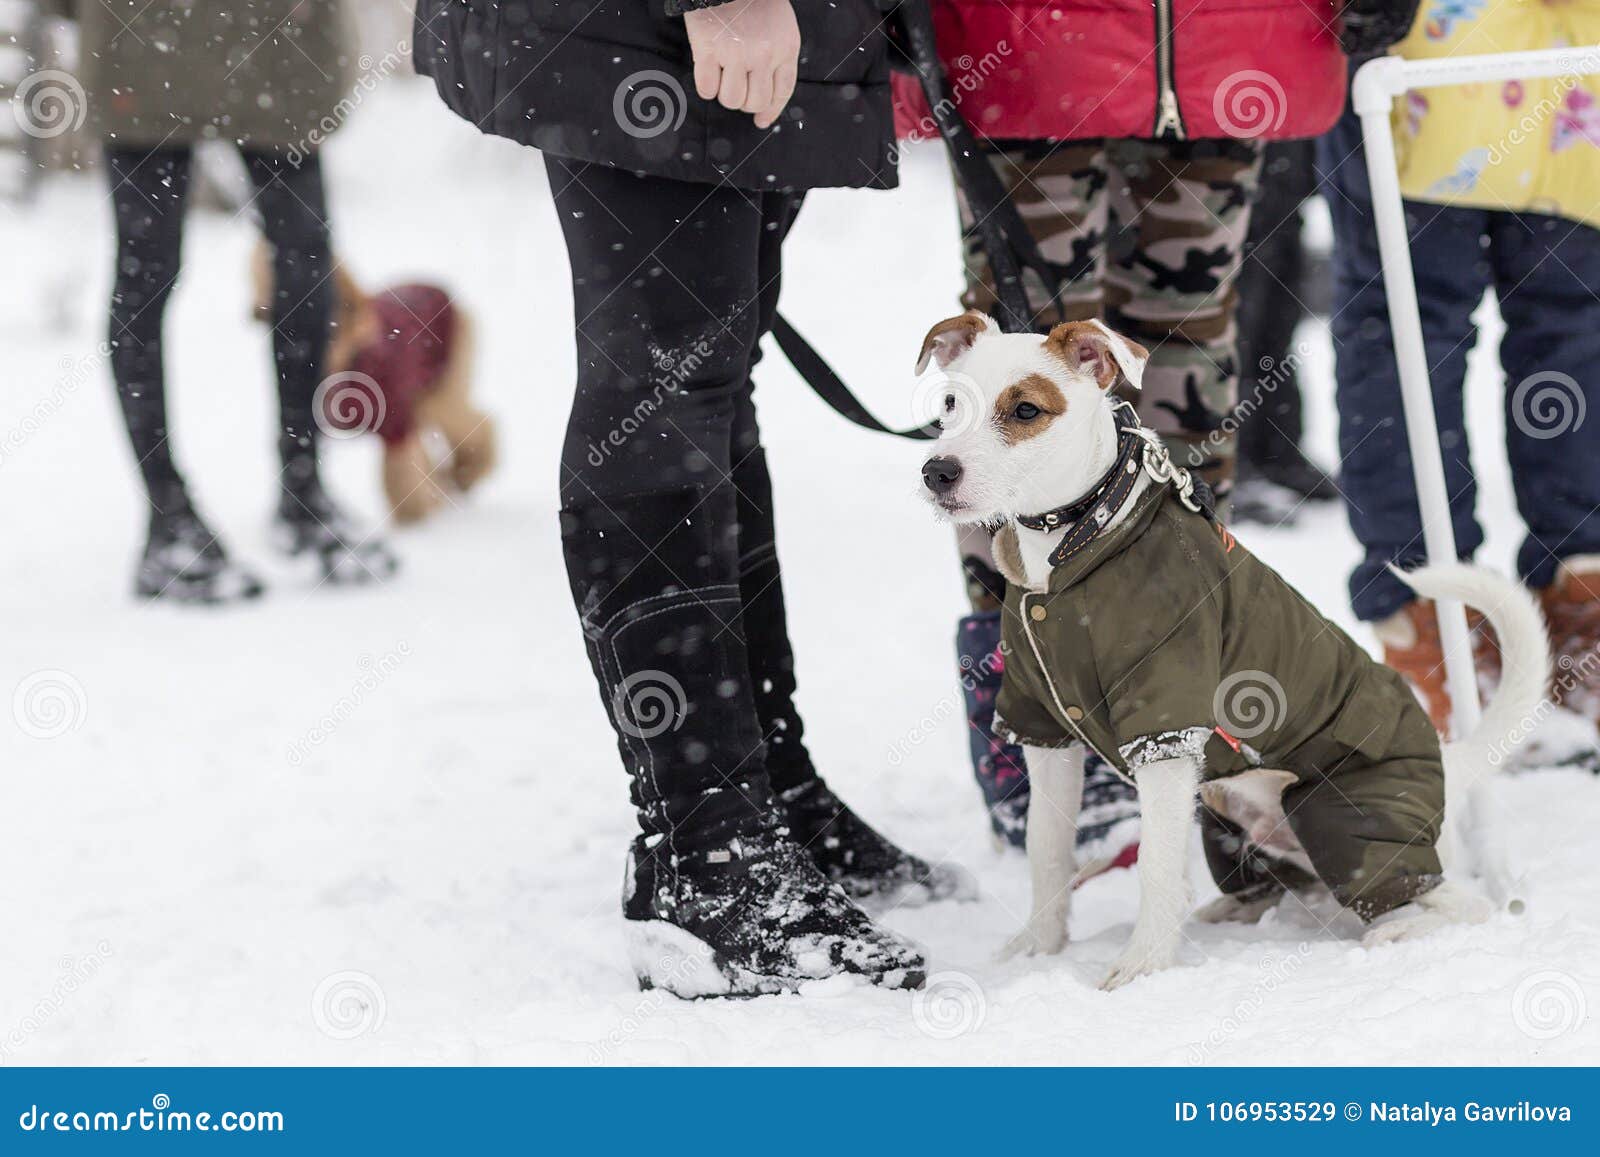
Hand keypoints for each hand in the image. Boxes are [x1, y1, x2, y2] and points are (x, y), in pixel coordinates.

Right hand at [684, 0, 799, 129]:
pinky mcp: (709, 49)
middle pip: (756, 102)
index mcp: (785, 46)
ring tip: (722, 73)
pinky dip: (706, 85)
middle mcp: (764, 53)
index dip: (770, 111)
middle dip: (745, 100)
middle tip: (736, 85)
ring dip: (725, 92)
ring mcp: (736, 52)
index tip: (761, 121)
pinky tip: (708, 69)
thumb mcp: (778, 25)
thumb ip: (776, 58)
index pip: (782, 91)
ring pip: (731, 100)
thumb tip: (765, 108)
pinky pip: (707, 89)